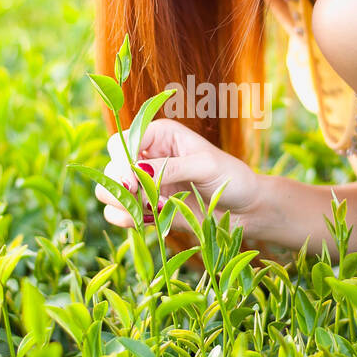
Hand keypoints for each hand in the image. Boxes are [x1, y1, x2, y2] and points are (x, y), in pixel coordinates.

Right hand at [95, 117, 263, 234]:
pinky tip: (148, 221)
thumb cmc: (232, 177)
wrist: (246, 210)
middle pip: (110, 168)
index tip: (132, 183)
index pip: (121, 143)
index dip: (120, 162)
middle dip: (118, 187)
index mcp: (159, 135)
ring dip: (121, 204)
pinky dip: (127, 220)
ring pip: (110, 192)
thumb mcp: (205, 166)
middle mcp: (147, 157)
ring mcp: (145, 184)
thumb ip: (170, 167)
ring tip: (151, 211)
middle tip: (141, 200)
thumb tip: (136, 172)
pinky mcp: (147, 209)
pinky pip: (120, 215)